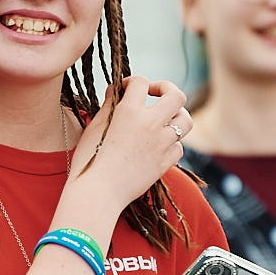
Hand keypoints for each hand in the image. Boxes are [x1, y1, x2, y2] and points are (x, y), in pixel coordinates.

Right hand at [69, 76, 189, 213]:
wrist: (99, 193)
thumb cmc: (90, 160)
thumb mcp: (94, 128)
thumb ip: (108, 105)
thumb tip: (116, 91)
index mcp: (129, 112)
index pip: (140, 82)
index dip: (132, 81)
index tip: (125, 89)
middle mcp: (150, 124)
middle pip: (177, 96)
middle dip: (167, 89)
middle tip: (155, 94)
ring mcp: (161, 144)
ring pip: (185, 121)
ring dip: (176, 116)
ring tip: (164, 119)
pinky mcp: (166, 163)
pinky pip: (179, 147)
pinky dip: (171, 143)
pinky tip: (159, 145)